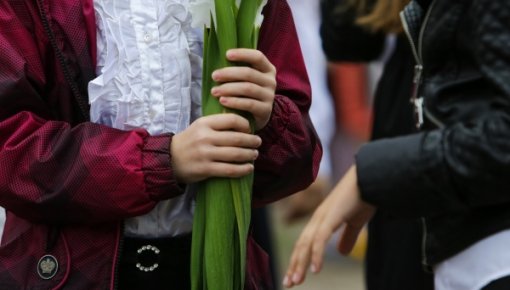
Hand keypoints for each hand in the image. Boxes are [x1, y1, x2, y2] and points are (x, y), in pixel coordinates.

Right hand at [171, 114, 261, 183]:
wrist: (169, 159)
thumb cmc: (190, 141)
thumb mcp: (200, 126)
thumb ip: (218, 123)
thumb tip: (244, 123)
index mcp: (204, 123)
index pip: (232, 120)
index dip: (245, 125)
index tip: (250, 129)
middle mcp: (205, 137)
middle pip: (237, 138)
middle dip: (252, 141)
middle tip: (258, 143)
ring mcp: (205, 154)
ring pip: (236, 154)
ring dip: (250, 155)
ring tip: (254, 154)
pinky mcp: (206, 169)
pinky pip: (230, 170)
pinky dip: (243, 169)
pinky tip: (249, 168)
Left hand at [211, 48, 276, 130]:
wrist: (255, 116)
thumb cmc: (245, 93)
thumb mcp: (245, 79)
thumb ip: (238, 69)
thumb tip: (218, 59)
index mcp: (267, 69)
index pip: (257, 57)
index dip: (243, 54)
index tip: (227, 54)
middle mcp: (271, 81)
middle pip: (249, 73)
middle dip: (229, 73)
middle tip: (214, 76)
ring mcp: (269, 96)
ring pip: (248, 88)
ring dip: (229, 88)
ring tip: (214, 91)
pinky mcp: (265, 110)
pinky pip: (249, 104)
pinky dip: (234, 102)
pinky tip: (222, 101)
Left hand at [283, 166, 375, 287]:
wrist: (371, 177)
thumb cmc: (364, 196)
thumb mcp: (356, 222)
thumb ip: (348, 237)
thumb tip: (343, 253)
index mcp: (322, 219)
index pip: (306, 243)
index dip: (299, 260)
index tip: (294, 277)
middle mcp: (318, 218)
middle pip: (301, 245)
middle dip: (294, 265)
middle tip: (288, 283)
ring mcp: (323, 217)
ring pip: (307, 244)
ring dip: (300, 264)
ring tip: (295, 281)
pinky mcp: (331, 217)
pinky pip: (320, 239)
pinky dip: (316, 255)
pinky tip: (315, 270)